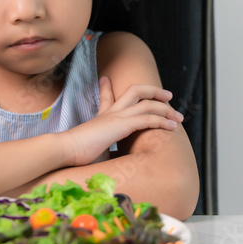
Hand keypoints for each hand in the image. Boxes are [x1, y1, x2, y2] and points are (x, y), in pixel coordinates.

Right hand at [62, 76, 182, 166]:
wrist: (64, 150)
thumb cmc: (74, 156)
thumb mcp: (91, 152)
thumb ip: (99, 152)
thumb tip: (101, 163)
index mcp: (101, 118)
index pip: (106, 98)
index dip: (107, 88)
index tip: (105, 80)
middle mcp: (110, 113)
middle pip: (134, 91)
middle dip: (153, 91)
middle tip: (167, 95)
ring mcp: (116, 116)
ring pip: (147, 103)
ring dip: (165, 108)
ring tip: (178, 116)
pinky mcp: (121, 124)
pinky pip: (147, 118)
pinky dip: (162, 120)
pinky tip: (172, 126)